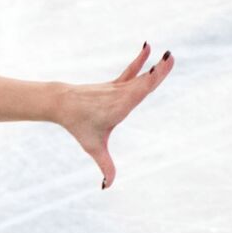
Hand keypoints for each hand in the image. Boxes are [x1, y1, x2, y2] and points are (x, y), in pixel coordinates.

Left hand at [60, 43, 173, 188]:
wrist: (61, 104)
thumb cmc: (78, 125)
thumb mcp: (93, 147)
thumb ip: (105, 165)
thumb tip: (107, 186)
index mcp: (119, 106)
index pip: (137, 92)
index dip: (147, 82)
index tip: (155, 72)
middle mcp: (120, 94)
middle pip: (142, 82)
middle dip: (156, 72)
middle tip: (170, 59)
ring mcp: (118, 87)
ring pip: (139, 75)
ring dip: (154, 65)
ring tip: (167, 55)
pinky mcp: (116, 84)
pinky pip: (131, 70)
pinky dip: (140, 60)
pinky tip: (147, 46)